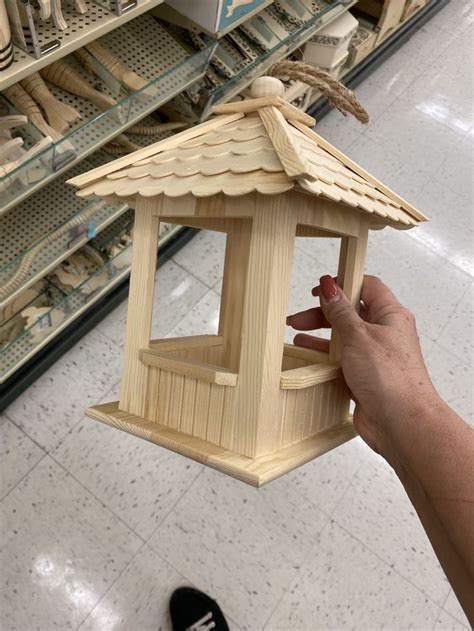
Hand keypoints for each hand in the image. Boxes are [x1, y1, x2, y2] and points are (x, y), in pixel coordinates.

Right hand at [286, 275, 438, 459]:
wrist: (402, 423)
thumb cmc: (391, 379)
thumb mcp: (359, 335)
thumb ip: (341, 311)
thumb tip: (329, 287)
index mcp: (391, 316)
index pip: (367, 287)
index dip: (343, 284)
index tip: (320, 290)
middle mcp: (384, 334)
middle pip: (350, 314)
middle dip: (323, 314)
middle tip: (299, 319)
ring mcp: (374, 357)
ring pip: (344, 339)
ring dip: (321, 338)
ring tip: (297, 338)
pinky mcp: (365, 378)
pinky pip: (342, 361)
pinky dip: (325, 359)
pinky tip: (309, 359)